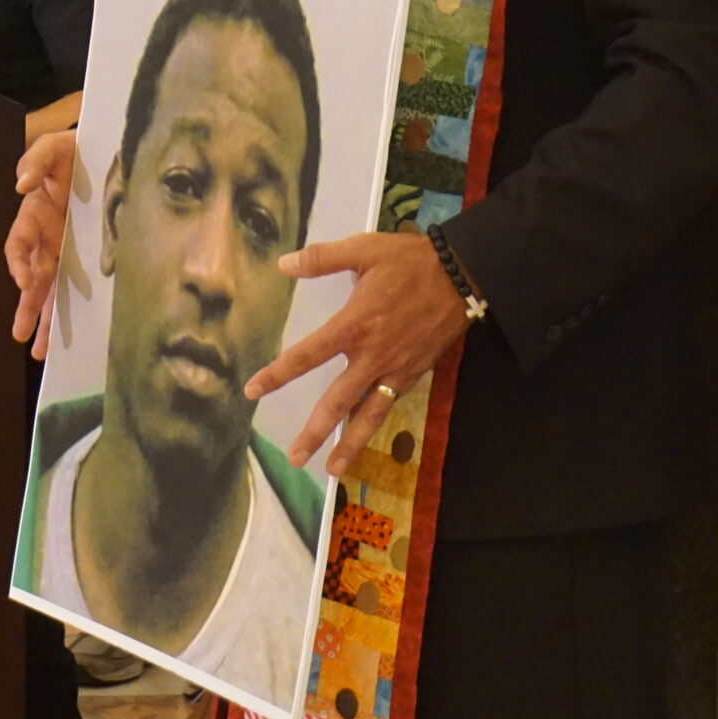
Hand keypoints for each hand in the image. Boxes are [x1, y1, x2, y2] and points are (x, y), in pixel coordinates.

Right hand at [7, 130, 75, 358]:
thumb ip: (36, 160)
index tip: (25, 279)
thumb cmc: (73, 149)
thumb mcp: (53, 146)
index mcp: (34, 214)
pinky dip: (71, 308)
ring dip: (44, 319)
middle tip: (20, 335)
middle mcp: (46, 237)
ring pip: (50, 290)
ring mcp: (64, 249)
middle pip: (30, 278)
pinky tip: (73, 334)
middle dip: (26, 305)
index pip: (18, 243)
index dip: (17, 261)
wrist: (105, 151)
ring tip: (40, 351)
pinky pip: (75, 285)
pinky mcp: (85, 255)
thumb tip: (20, 185)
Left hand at [242, 232, 471, 474]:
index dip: (278, 374)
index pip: (306, 355)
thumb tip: (283, 264)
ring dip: (349, 444)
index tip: (253, 390)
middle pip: (337, 401)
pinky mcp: (414, 374)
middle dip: (314, 432)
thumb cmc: (410, 261)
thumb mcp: (364, 249)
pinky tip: (361, 437)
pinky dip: (374, 425)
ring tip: (332, 469)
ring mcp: (395, 370)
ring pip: (368, 415)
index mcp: (353, 325)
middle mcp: (372, 356)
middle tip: (293, 458)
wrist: (463, 276)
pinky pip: (389, 405)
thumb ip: (321, 258)